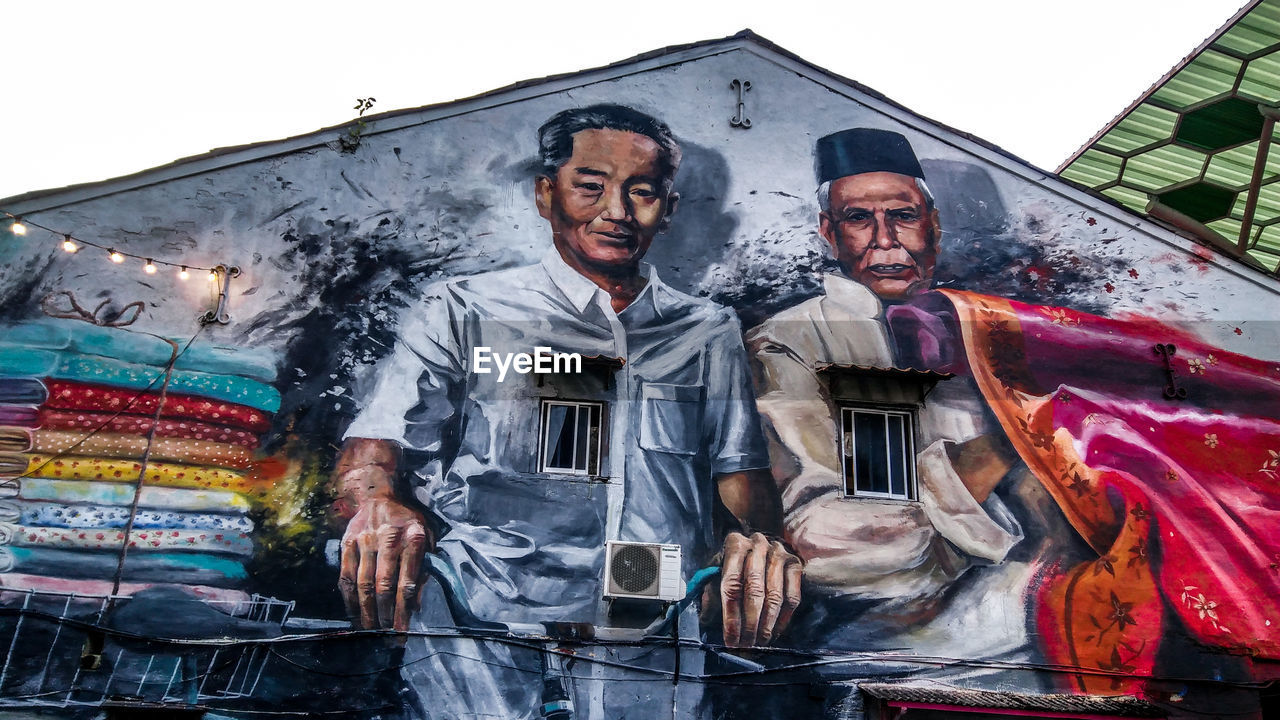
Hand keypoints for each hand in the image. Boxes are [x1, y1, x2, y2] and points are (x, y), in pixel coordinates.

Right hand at [338, 484, 432, 630]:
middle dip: (384, 615)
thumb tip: (416, 606)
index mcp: (414, 538)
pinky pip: (346, 576)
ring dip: (365, 611)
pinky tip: (353, 613)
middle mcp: (389, 538)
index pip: (407, 582)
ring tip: (369, 630)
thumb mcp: (427, 539)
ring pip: (363, 583)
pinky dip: (349, 598)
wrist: (379, 497)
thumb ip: (425, 570)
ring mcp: (365, 540)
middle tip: (385, 636)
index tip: (402, 631)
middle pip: (383, 585)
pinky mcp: (348, 542)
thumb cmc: (408, 523)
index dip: (403, 610)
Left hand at [718, 531, 801, 646]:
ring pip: (775, 595)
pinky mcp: (796, 564)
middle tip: (746, 645)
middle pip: (754, 590)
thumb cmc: (735, 563)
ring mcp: (779, 553)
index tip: (731, 638)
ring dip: (767, 624)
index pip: (731, 583)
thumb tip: (706, 620)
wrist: (760, 546)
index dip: (731, 615)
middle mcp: (758, 545)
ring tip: (760, 642)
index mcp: (735, 544)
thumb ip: (711, 592)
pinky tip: (774, 632)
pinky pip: (792, 597)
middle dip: (750, 623)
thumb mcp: (718, 571)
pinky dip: (784, 619)